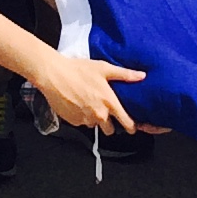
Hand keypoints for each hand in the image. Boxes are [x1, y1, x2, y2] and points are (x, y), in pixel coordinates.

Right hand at [29, 50, 147, 138]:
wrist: (54, 75)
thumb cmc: (79, 69)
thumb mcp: (104, 68)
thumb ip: (125, 74)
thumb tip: (142, 75)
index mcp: (109, 102)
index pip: (126, 122)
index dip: (131, 127)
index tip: (132, 128)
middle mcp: (98, 114)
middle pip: (109, 130)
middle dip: (109, 124)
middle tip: (105, 112)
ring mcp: (85, 119)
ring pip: (94, 125)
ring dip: (93, 118)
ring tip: (88, 102)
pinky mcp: (73, 121)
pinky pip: (81, 122)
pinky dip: (81, 116)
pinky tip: (77, 103)